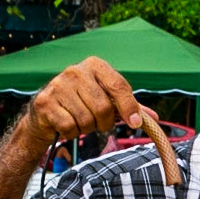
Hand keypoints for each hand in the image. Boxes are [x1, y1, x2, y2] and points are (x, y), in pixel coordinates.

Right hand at [18, 57, 144, 157]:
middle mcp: (75, 71)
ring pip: (86, 120)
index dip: (129, 107)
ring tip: (79, 120)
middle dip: (104, 123)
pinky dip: (71, 133)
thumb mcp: (107, 101)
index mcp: (95, 65)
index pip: (119, 86)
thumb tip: (154, 119)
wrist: (46, 111)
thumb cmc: (83, 104)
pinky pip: (70, 127)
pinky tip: (66, 124)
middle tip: (98, 122)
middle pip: (103, 108)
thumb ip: (129, 107)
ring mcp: (58, 85)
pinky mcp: (45, 102)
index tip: (135, 123)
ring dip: (86, 129)